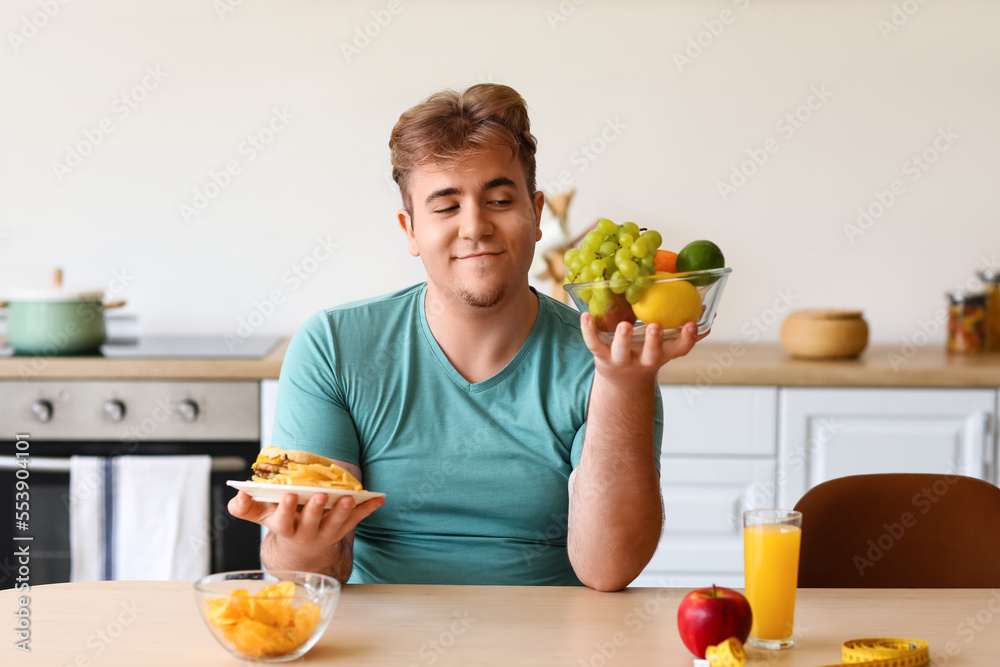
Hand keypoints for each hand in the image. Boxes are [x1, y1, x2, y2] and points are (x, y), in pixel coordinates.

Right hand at [228, 490, 383, 553]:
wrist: (300, 550)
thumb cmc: (281, 523)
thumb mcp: (260, 516)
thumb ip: (245, 507)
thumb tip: (239, 493)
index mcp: (284, 528)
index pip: (282, 520)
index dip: (285, 509)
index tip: (288, 494)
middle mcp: (305, 534)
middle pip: (310, 522)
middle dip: (314, 509)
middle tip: (318, 495)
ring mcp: (326, 533)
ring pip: (336, 524)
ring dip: (343, 510)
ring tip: (348, 497)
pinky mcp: (342, 530)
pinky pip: (357, 520)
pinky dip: (369, 508)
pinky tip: (380, 498)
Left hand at [580, 313, 709, 386]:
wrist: (621, 381)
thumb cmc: (646, 353)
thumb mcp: (665, 345)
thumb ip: (682, 329)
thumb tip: (708, 308)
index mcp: (662, 354)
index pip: (679, 349)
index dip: (687, 339)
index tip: (692, 325)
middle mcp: (643, 360)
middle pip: (651, 354)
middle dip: (654, 341)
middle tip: (655, 326)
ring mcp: (621, 359)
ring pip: (621, 352)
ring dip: (623, 338)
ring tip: (625, 324)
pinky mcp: (601, 356)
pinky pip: (593, 344)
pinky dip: (588, 330)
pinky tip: (586, 315)